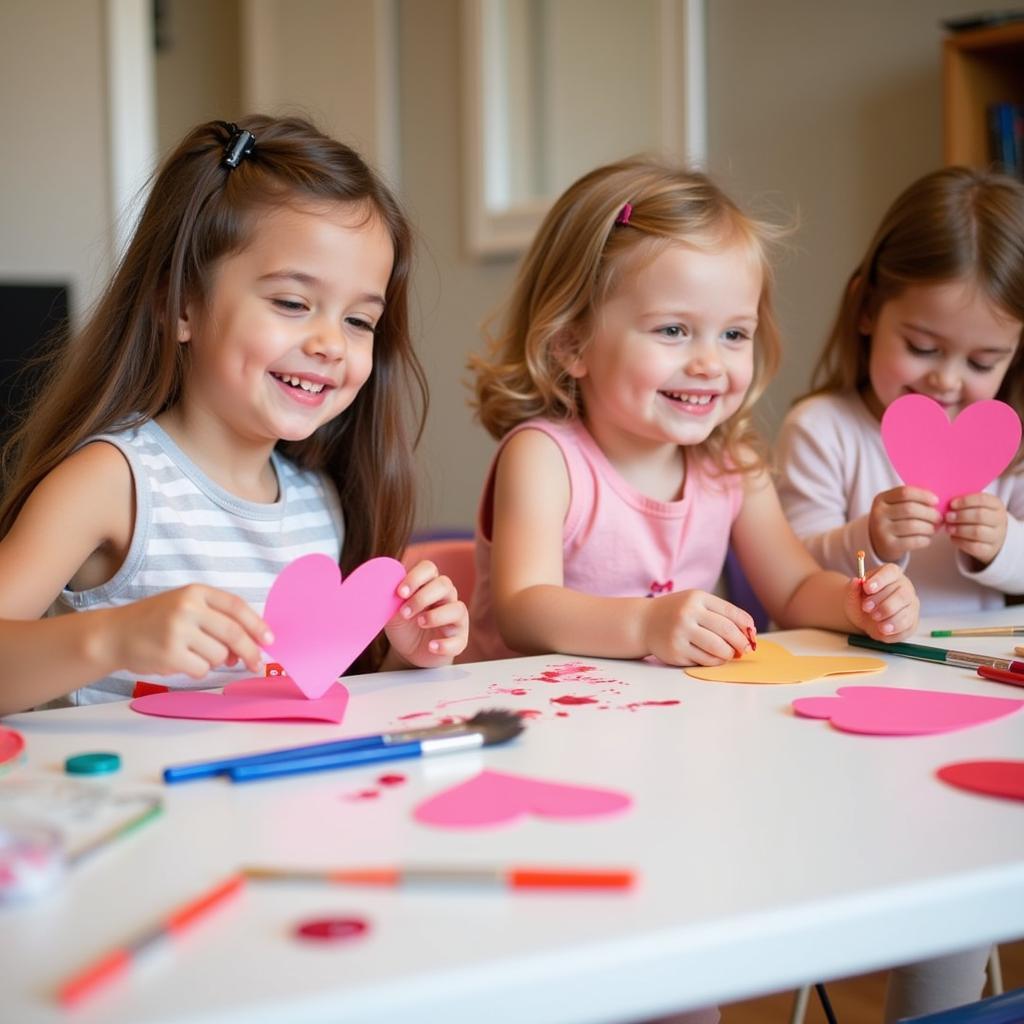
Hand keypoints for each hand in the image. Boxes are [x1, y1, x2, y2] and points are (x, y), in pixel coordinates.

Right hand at [105, 585, 270, 678]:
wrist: (114, 634)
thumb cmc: (156, 621)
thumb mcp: (185, 606)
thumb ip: (217, 618)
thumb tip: (252, 644)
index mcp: (195, 592)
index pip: (236, 606)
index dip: (257, 624)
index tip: (270, 639)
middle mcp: (187, 608)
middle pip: (234, 633)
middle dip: (251, 651)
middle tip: (257, 663)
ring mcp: (177, 631)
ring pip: (219, 655)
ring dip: (216, 661)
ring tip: (195, 653)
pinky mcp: (169, 654)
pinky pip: (202, 669)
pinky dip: (199, 670)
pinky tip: (182, 662)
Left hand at [384, 560, 468, 667]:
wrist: (409, 652)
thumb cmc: (404, 625)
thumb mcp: (392, 611)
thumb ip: (389, 599)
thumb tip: (379, 587)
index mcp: (428, 585)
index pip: (428, 569)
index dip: (416, 577)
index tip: (400, 592)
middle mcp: (446, 598)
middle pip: (444, 585)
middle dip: (423, 597)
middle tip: (404, 612)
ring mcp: (455, 618)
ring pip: (457, 609)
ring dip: (436, 616)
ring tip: (420, 623)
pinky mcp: (459, 639)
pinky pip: (459, 639)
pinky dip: (445, 643)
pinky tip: (431, 646)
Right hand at [641, 589, 755, 666]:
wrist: (644, 623)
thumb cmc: (677, 612)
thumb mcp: (695, 603)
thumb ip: (720, 613)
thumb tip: (749, 634)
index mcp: (696, 598)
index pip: (731, 612)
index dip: (746, 626)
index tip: (751, 635)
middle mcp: (687, 614)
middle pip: (726, 631)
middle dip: (741, 642)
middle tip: (745, 649)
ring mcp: (680, 633)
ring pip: (717, 649)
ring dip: (729, 654)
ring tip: (729, 653)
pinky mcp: (675, 652)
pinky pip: (704, 660)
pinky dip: (715, 661)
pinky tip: (713, 657)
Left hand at [845, 563, 917, 641]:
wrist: (865, 618)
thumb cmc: (861, 601)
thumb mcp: (853, 595)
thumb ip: (853, 588)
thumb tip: (855, 581)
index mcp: (891, 574)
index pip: (891, 572)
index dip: (880, 579)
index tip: (867, 588)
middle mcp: (905, 587)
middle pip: (901, 593)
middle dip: (883, 603)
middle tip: (867, 608)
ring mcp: (911, 604)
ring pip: (907, 610)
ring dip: (890, 617)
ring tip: (876, 622)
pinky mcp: (912, 621)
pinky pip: (908, 625)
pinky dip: (895, 629)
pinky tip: (883, 630)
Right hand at [868, 486, 940, 561]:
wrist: (878, 542)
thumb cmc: (893, 520)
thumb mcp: (894, 505)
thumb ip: (911, 500)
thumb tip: (935, 501)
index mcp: (881, 499)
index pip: (905, 493)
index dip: (923, 495)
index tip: (936, 501)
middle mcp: (879, 514)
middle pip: (910, 509)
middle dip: (930, 513)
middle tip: (939, 518)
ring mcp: (882, 530)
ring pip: (913, 526)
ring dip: (929, 527)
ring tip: (932, 529)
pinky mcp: (889, 545)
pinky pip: (913, 541)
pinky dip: (925, 540)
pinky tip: (926, 539)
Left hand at [946, 492, 1007, 567]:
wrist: (990, 537)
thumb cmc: (977, 517)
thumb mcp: (975, 506)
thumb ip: (964, 503)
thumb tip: (946, 502)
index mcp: (996, 505)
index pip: (983, 500)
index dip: (965, 501)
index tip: (952, 504)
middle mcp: (999, 520)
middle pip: (980, 516)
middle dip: (960, 516)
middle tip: (947, 517)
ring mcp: (996, 536)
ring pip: (977, 532)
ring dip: (959, 529)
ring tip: (948, 528)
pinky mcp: (989, 550)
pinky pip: (974, 546)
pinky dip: (960, 541)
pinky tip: (953, 537)